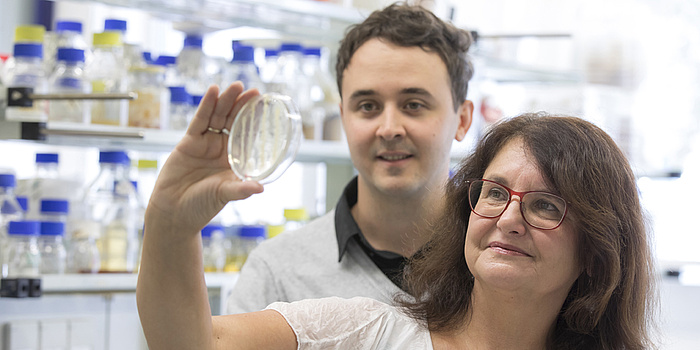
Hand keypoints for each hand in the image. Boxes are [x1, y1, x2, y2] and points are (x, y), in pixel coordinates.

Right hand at [146, 82, 263, 234]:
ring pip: (217, 118)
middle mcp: (221, 150)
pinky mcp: (188, 142)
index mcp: (234, 161)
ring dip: (226, 101)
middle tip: (253, 91)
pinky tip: (213, 91)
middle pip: (233, 122)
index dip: (254, 120)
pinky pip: (199, 121)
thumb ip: (240, 189)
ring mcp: (205, 145)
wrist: (173, 213)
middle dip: (242, 106)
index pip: (247, 135)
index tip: (264, 104)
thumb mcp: (224, 195)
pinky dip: (206, 105)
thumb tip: (260, 187)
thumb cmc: (201, 206)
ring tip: (236, 87)